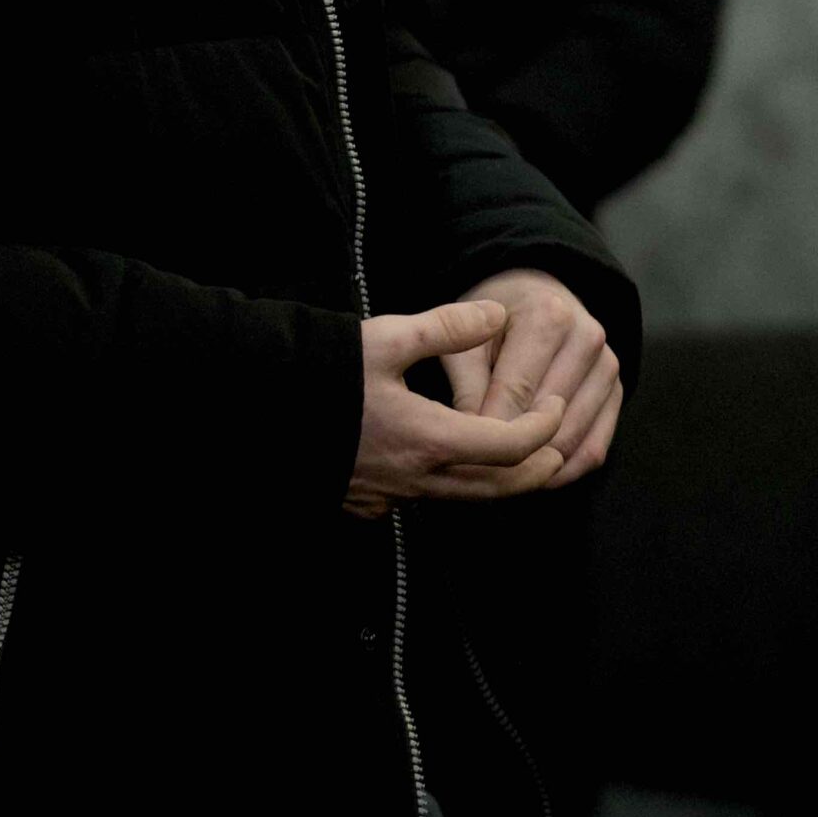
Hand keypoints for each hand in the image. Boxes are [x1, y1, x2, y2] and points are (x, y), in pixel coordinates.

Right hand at [345, 300, 565, 518]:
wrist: (259, 409)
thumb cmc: (324, 371)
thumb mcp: (388, 337)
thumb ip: (447, 327)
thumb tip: (496, 313)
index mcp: (430, 439)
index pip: (509, 448)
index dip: (542, 430)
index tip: (556, 408)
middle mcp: (417, 480)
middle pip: (496, 489)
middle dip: (535, 469)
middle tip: (558, 445)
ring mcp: (391, 498)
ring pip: (463, 500)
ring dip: (498, 481)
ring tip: (517, 456)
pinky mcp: (368, 503)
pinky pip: (425, 502)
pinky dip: (454, 487)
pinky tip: (449, 464)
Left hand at [441, 270, 620, 488]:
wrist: (533, 295)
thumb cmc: (493, 322)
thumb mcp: (468, 338)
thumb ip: (466, 384)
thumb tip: (466, 440)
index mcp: (548, 316)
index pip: (515, 391)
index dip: (486, 429)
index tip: (461, 455)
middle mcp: (588, 338)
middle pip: (547, 419)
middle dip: (511, 451)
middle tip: (478, 475)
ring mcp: (608, 366)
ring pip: (573, 439)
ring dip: (538, 467)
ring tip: (502, 479)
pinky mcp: (617, 392)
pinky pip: (595, 448)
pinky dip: (566, 470)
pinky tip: (535, 477)